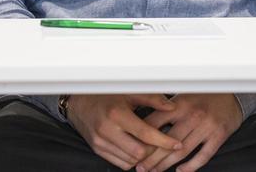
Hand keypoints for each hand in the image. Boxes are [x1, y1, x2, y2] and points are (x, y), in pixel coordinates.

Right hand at [66, 94, 182, 169]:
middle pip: (139, 152)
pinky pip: (120, 163)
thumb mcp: (129, 93)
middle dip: (153, 151)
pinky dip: (131, 160)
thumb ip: (152, 99)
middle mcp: (108, 130)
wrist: (79, 102)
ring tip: (148, 146)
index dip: (164, 141)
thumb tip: (171, 106)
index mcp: (117, 114)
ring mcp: (101, 142)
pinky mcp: (97, 149)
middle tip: (161, 144)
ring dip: (142, 157)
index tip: (176, 144)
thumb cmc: (105, 96)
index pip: (146, 134)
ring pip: (130, 161)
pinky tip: (134, 149)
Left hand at [135, 93, 243, 171]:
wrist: (231, 95)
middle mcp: (192, 115)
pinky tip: (181, 171)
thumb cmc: (203, 97)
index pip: (155, 124)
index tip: (135, 150)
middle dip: (152, 157)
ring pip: (182, 151)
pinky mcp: (218, 136)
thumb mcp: (182, 96)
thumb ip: (166, 109)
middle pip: (167, 141)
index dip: (143, 139)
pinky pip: (203, 155)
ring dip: (166, 164)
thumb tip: (143, 124)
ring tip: (155, 171)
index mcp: (179, 104)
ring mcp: (206, 126)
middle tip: (141, 167)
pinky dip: (191, 166)